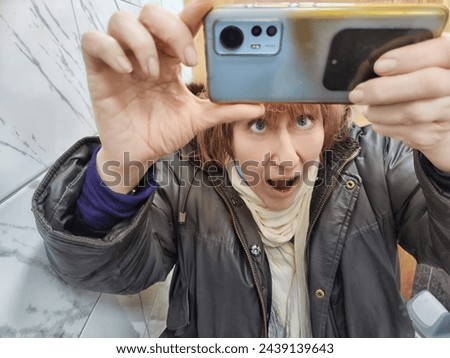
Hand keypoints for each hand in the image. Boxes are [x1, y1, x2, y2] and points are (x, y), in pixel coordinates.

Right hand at [81, 0, 263, 192]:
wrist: (138, 154)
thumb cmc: (162, 132)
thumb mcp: (196, 119)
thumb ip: (224, 110)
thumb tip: (257, 107)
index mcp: (169, 59)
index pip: (180, 24)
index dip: (193, 10)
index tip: (209, 6)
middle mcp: (145, 52)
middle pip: (151, 13)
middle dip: (171, 28)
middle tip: (186, 58)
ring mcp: (120, 59)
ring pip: (122, 20)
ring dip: (142, 42)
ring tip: (153, 73)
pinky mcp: (98, 70)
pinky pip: (94, 41)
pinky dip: (110, 49)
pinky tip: (126, 70)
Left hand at [349, 34, 449, 171]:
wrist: (440, 117)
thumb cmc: (425, 82)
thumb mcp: (422, 64)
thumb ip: (407, 60)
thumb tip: (372, 65)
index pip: (442, 50)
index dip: (410, 57)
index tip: (378, 65)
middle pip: (428, 83)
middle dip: (385, 88)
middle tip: (358, 93)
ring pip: (414, 111)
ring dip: (381, 111)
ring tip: (366, 108)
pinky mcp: (437, 134)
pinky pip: (407, 132)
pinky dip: (385, 126)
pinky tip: (377, 120)